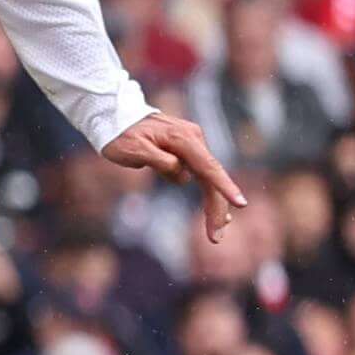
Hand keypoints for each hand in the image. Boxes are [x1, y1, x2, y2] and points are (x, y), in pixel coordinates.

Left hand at [104, 110, 247, 239]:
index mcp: (183, 139)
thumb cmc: (120, 134)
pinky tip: (213, 212)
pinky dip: (207, 193)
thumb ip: (160, 162)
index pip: (208, 167)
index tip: (240, 204)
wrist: (114, 115)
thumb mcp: (134, 150)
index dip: (225, 188)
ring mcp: (192, 143)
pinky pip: (201, 174)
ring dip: (213, 205)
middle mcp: (193, 139)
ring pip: (208, 178)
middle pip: (212, 178)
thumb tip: (184, 176)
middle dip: (216, 209)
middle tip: (215, 238)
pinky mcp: (186, 149)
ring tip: (215, 233)